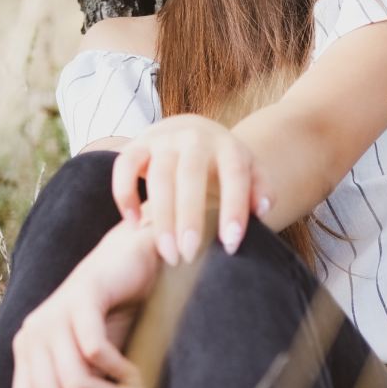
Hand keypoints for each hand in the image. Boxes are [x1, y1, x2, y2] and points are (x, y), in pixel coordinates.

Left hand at [11, 220, 158, 387]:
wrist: (132, 260)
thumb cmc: (113, 316)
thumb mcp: (89, 363)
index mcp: (28, 353)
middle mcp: (32, 334)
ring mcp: (54, 315)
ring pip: (74, 385)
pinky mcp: (81, 298)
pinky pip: (95, 352)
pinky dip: (121, 372)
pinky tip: (138, 373)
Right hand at [110, 114, 274, 264]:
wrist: (193, 130)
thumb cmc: (223, 163)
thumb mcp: (249, 171)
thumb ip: (260, 189)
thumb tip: (262, 211)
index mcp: (227, 145)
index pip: (234, 174)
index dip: (233, 209)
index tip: (230, 244)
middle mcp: (194, 138)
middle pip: (190, 176)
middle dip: (189, 218)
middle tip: (189, 256)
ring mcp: (163, 139)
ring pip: (158, 176)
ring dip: (160, 217)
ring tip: (167, 253)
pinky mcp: (137, 144)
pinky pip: (124, 167)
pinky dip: (125, 195)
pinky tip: (133, 223)